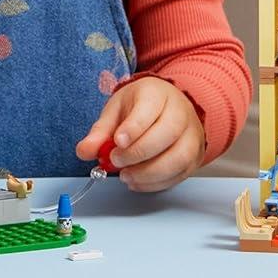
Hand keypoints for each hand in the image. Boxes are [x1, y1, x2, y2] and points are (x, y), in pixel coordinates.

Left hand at [75, 76, 205, 192]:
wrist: (168, 107)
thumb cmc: (141, 106)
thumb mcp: (116, 110)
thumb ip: (100, 131)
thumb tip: (84, 151)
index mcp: (157, 94)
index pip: (149, 109)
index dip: (133, 128)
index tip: (117, 142)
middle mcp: (180, 112)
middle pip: (167, 133)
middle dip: (138, 152)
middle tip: (116, 161)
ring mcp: (191, 136)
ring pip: (177, 157)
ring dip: (148, 173)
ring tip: (126, 175)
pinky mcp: (194, 158)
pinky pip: (179, 174)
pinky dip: (156, 183)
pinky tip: (138, 181)